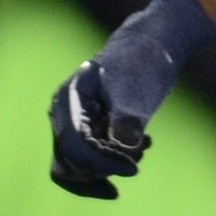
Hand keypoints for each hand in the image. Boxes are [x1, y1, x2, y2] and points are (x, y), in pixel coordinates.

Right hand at [49, 0, 215, 198]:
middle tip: (137, 159)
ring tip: (143, 148)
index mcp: (68, 99)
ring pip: (80, 165)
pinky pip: (93, 159)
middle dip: (103, 168)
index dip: (100, 163)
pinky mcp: (90, 130)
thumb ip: (127, 122)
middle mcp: (65, 114)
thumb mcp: (136, 91)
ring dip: (110, 167)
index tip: (133, 169)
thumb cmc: (140, 62)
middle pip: (69, 162)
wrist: (150, 46)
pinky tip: (141, 147)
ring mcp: (75, 123)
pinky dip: (114, 161)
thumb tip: (124, 154)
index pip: (73, 145)